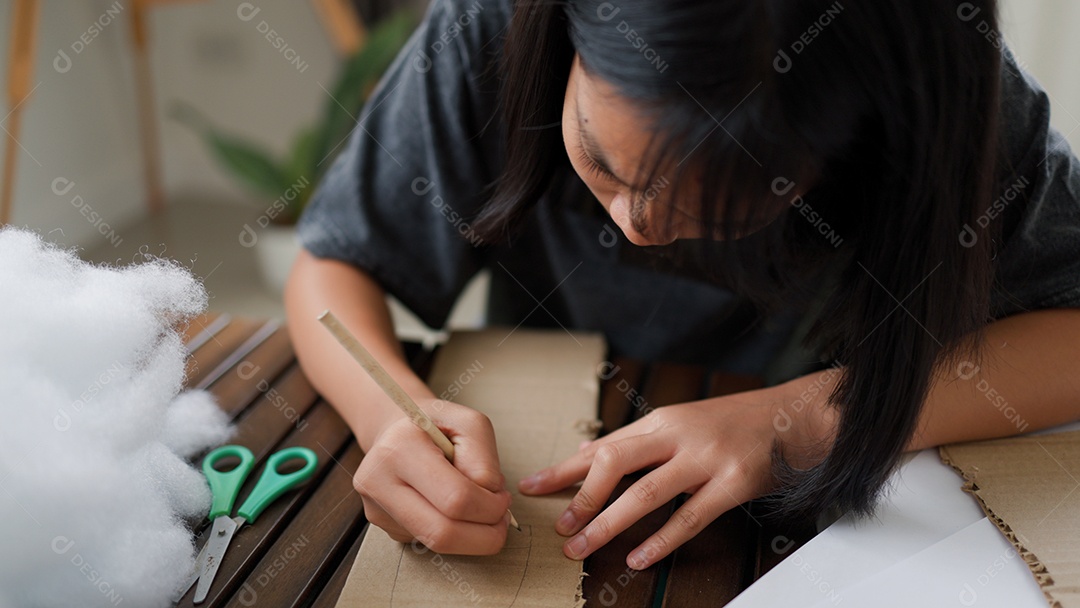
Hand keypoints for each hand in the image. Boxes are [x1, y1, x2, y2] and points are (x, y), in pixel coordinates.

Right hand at [353, 398, 512, 554]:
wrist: (396, 430)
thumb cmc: (436, 425)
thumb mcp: (470, 424)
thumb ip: (483, 460)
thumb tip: (489, 498)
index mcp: (399, 448)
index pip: (456, 499)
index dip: (490, 507)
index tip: (503, 498)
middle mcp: (377, 481)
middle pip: (442, 533)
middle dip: (484, 535)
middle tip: (501, 520)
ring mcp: (375, 507)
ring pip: (435, 545)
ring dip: (471, 537)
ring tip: (482, 512)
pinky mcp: (381, 524)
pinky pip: (426, 542)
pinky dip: (451, 532)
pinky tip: (451, 509)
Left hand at [518, 380, 836, 568]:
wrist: (792, 417)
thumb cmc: (732, 423)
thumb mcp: (680, 423)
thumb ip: (636, 443)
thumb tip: (586, 455)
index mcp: (660, 421)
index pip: (602, 446)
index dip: (564, 468)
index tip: (532, 486)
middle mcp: (677, 435)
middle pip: (615, 462)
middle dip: (581, 497)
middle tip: (559, 527)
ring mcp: (705, 458)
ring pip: (646, 493)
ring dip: (609, 523)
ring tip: (584, 547)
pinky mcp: (732, 482)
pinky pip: (690, 516)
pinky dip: (661, 540)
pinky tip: (639, 557)